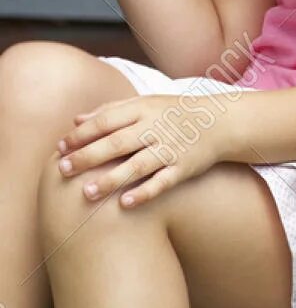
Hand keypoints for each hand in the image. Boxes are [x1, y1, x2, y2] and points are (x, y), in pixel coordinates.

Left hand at [55, 93, 228, 207]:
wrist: (221, 123)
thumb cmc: (174, 113)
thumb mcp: (144, 103)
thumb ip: (110, 111)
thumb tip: (76, 121)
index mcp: (143, 110)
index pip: (107, 121)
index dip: (82, 134)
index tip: (61, 147)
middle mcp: (155, 128)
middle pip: (117, 142)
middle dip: (89, 156)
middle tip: (64, 169)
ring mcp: (170, 149)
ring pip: (138, 165)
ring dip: (112, 179)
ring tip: (87, 193)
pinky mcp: (184, 168)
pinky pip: (163, 182)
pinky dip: (145, 192)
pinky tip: (126, 204)